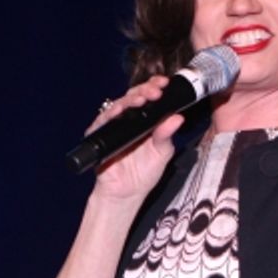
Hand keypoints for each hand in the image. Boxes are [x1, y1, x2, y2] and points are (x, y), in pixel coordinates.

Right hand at [87, 75, 184, 200]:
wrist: (126, 194)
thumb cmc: (144, 174)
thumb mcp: (162, 153)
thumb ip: (167, 136)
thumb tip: (178, 118)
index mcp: (145, 120)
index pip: (149, 97)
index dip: (155, 87)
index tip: (165, 84)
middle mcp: (129, 119)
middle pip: (134, 96)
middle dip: (145, 90)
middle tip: (155, 91)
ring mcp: (113, 126)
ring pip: (119, 105)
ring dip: (129, 100)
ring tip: (141, 99)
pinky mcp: (99, 135)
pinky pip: (102, 121)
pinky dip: (110, 115)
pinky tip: (118, 112)